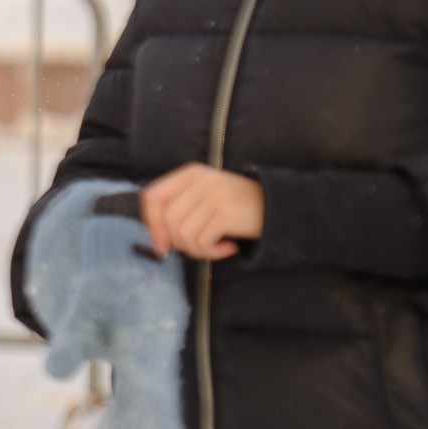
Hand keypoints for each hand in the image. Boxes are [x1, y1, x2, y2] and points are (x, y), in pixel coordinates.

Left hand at [139, 165, 263, 260]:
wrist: (276, 207)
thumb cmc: (233, 208)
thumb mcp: (203, 198)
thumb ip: (178, 211)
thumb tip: (157, 243)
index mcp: (189, 174)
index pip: (152, 197)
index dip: (151, 223)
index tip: (161, 242)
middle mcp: (200, 181)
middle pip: (167, 220)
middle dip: (178, 242)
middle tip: (197, 246)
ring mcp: (214, 195)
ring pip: (183, 235)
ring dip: (197, 250)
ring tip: (213, 246)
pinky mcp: (226, 213)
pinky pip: (202, 242)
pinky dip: (212, 253)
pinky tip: (227, 246)